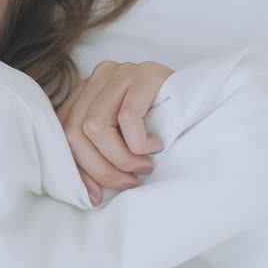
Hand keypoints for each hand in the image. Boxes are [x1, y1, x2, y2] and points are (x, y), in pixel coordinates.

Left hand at [57, 61, 173, 204]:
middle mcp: (98, 78)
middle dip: (100, 168)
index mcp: (86, 92)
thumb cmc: (160, 123)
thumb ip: (99, 154)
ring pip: (95, 126)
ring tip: (143, 166)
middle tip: (127, 183)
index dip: (77, 168)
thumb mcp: (122, 137)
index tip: (96, 195)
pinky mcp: (145, 74)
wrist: (203, 93)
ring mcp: (120, 72)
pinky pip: (128, 116)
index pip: (63, 132)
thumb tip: (90, 195)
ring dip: (120, 158)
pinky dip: (138, 142)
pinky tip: (154, 146)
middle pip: (75, 131)